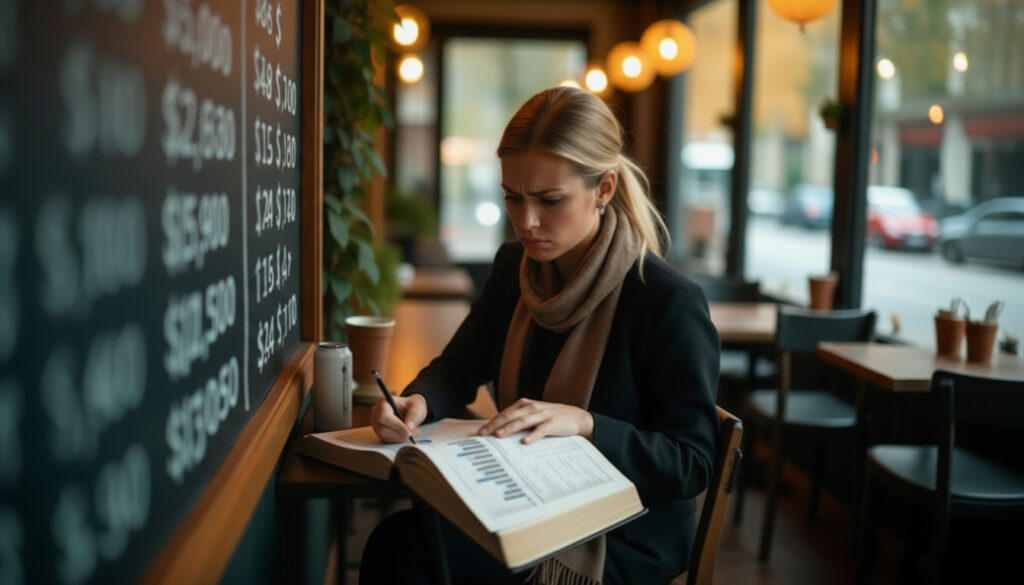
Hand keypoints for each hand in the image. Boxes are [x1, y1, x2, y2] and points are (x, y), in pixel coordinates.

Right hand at [370, 393, 427, 442]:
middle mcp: (376, 413)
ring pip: (385, 436)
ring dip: (400, 437)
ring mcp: (376, 424)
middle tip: (414, 432)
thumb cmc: (411, 405)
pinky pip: (387, 440)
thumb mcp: (417, 406)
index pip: (384, 415)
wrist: (409, 409)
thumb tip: (409, 427)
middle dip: (400, 433)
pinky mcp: (379, 433)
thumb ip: (414, 415)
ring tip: (413, 432)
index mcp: (383, 402)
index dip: (396, 425)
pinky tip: (406, 435)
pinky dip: (398, 440)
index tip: (409, 432)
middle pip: (383, 428)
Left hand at [478, 398, 593, 443]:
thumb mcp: (533, 415)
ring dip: (510, 428)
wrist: (576, 417)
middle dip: (495, 425)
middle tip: (483, 434)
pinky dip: (533, 435)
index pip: (504, 414)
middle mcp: (531, 407)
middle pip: (510, 416)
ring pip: (522, 421)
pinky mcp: (553, 423)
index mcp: (524, 405)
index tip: (480, 432)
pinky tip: (525, 441)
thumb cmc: (551, 418)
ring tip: (499, 435)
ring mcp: (542, 415)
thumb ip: (518, 420)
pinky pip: (541, 430)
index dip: (491, 422)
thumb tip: (498, 431)